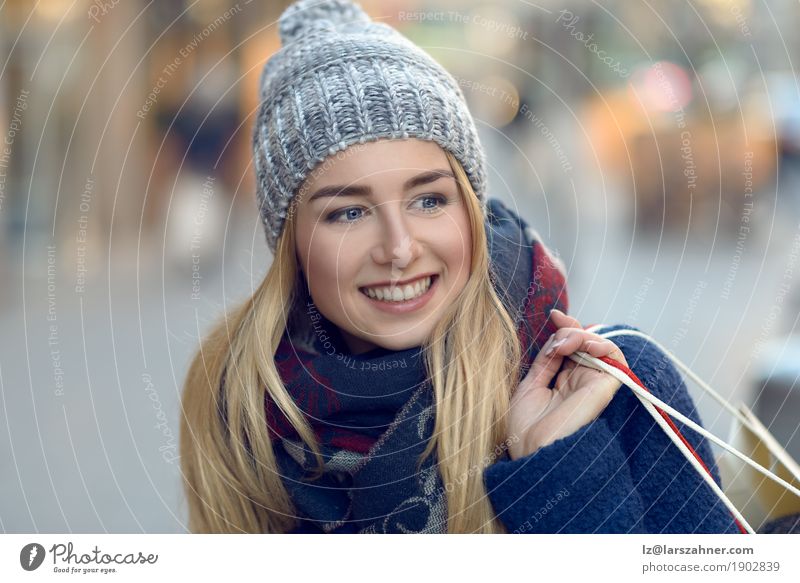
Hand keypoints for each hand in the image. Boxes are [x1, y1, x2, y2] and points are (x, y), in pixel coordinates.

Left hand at [507, 309, 627, 459]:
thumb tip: (555, 337)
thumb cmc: (527, 432)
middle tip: (557, 320)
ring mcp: (594, 385)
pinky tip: (582, 344)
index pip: (572, 349)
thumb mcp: (529, 388)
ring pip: (601, 346)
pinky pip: (615, 358)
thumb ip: (545, 363)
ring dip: (582, 335)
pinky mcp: (606, 389)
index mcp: (564, 384)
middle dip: (571, 327)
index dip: (565, 330)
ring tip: (562, 342)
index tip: (553, 315)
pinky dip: (602, 343)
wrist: (532, 454)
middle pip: (586, 344)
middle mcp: (581, 383)